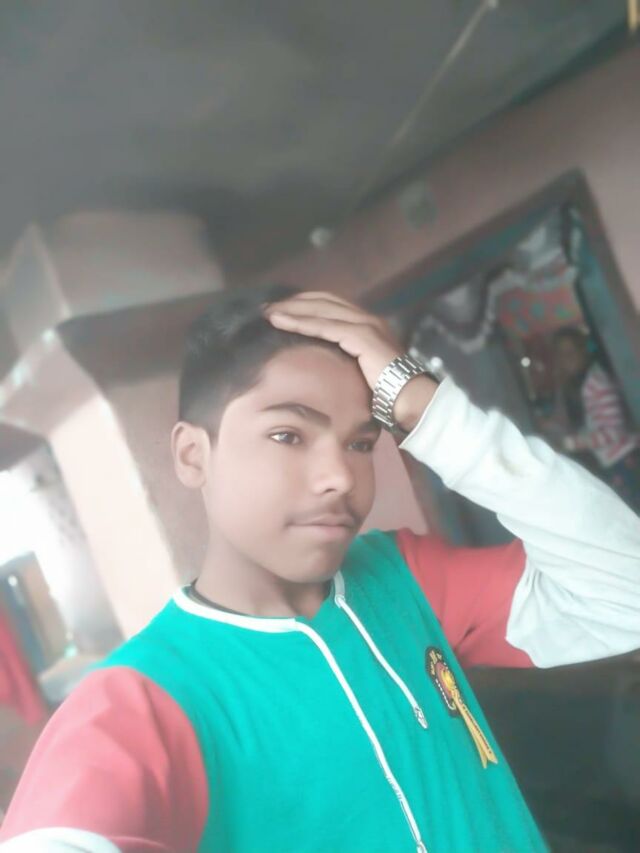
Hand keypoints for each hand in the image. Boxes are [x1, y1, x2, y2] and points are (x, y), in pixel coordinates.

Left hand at [264, 291, 436, 431]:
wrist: (410, 398)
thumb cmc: (387, 392)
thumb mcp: (361, 371)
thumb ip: (346, 362)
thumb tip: (325, 368)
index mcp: (367, 324)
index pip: (330, 306)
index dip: (304, 305)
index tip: (280, 310)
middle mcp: (367, 318)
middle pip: (322, 301)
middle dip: (293, 302)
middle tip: (267, 308)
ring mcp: (366, 324)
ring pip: (321, 310)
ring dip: (292, 309)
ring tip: (268, 312)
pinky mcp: (361, 336)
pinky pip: (324, 325)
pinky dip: (301, 322)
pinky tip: (281, 321)